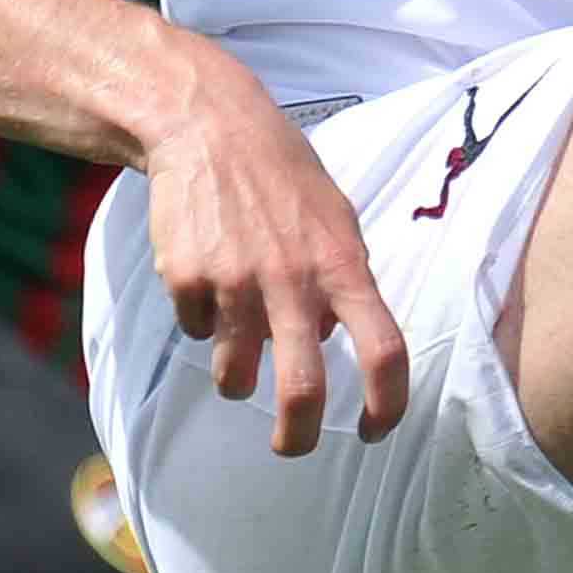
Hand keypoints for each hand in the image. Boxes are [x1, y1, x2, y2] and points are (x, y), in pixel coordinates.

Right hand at [141, 58, 407, 454]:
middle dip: (294, 436)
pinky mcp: (185, 278)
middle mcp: (294, 282)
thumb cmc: (283, 175)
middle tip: (288, 445)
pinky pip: (195, 329)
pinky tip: (206, 275)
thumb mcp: (336, 219)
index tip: (374, 430)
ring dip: (236, 376)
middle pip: (303, 390)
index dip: (387, 403)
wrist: (209, 127)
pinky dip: (202, 320)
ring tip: (237, 347)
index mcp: (344, 267)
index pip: (384, 350)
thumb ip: (343, 279)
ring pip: (235, 374)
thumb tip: (334, 338)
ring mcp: (236, 283)